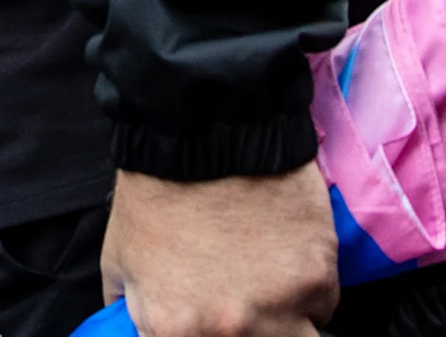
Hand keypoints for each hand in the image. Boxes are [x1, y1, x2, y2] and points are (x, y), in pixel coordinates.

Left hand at [102, 165, 340, 336]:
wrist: (204, 129)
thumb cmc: (156, 193)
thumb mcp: (121, 261)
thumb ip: (134, 312)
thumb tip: (144, 331)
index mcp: (173, 332)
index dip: (203, 336)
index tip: (211, 325)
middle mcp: (229, 332)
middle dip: (250, 336)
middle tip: (243, 308)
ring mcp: (279, 308)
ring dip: (288, 324)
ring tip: (269, 291)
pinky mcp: (318, 277)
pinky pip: (324, 305)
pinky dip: (310, 291)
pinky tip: (289, 258)